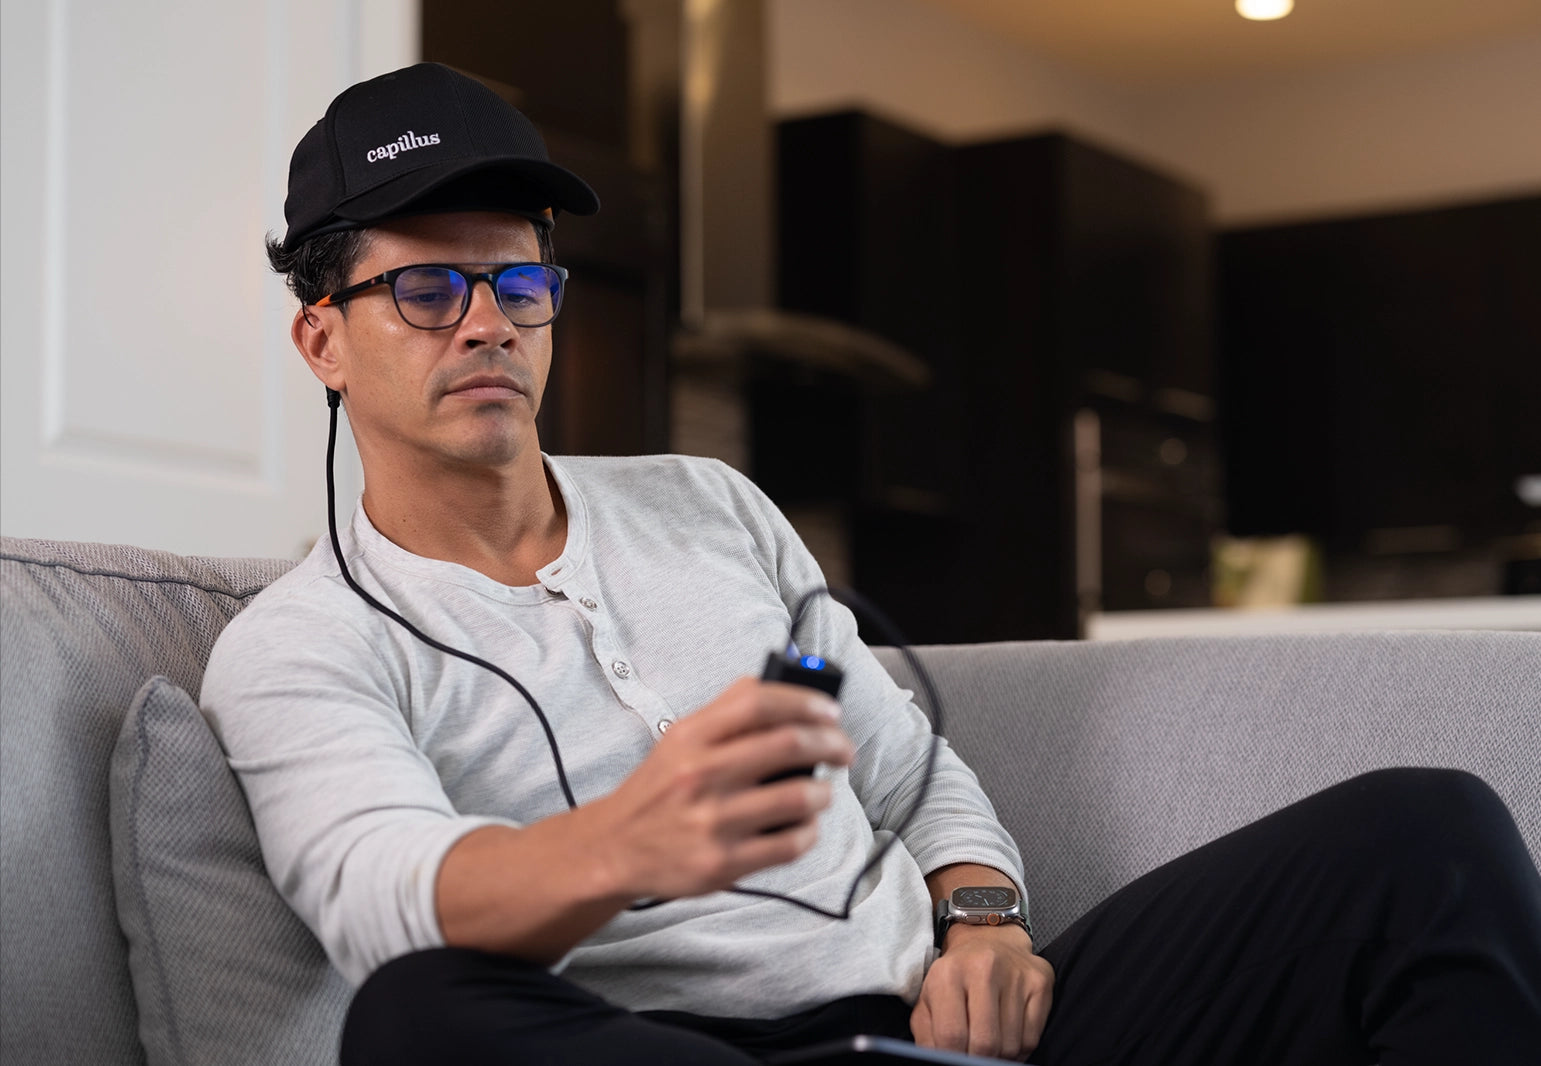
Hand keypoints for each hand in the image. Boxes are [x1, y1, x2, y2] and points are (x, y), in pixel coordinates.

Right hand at [586, 677, 853, 900]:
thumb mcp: (680, 738)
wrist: (615, 847)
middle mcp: (701, 776)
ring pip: (799, 798)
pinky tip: (803, 825)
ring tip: (822, 791)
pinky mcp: (722, 864)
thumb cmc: (660, 787)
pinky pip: (790, 844)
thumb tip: (781, 684)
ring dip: (824, 792)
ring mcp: (712, 823)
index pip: (760, 702)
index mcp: (692, 737)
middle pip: (789, 745)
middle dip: (832, 744)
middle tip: (843, 750)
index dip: (807, 702)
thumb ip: (727, 709)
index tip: (831, 712)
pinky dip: (809, 832)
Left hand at [911, 925, 1054, 1061]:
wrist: (989, 938)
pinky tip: (1007, 1035)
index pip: (951, 1034)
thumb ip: (926, 1033)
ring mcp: (1016, 975)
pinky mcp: (1040, 982)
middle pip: (985, 1043)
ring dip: (999, 1054)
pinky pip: (1032, 1038)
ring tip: (990, 1040)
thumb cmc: (956, 976)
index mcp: (948, 974)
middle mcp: (984, 968)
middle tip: (972, 1056)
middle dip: (977, 1059)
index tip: (954, 1060)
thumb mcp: (928, 998)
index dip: (952, 1057)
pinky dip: (1019, 1048)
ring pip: (1011, 1045)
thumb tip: (935, 1061)